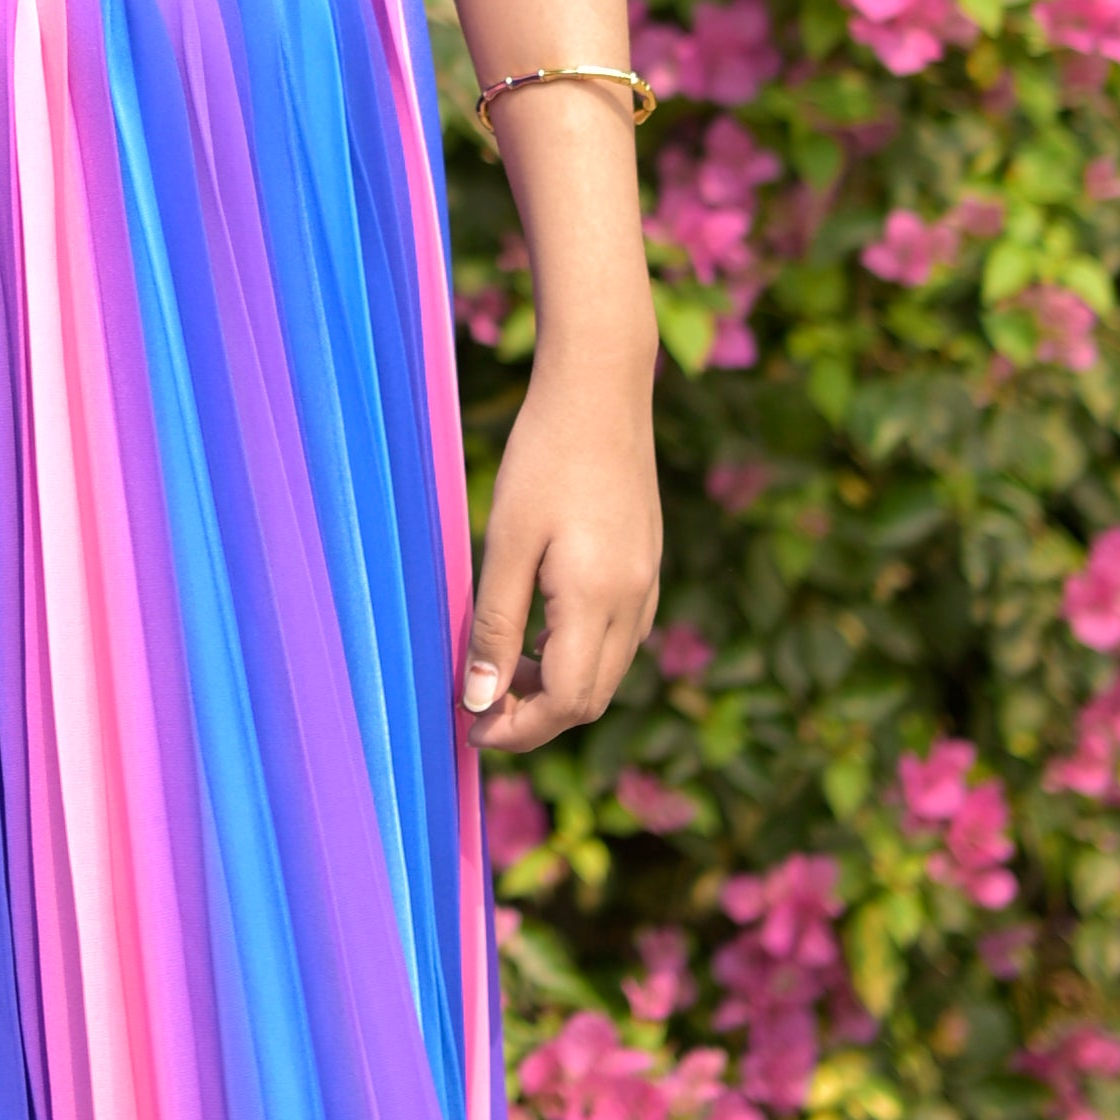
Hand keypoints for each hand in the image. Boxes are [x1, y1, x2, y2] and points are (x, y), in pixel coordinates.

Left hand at [459, 354, 661, 750]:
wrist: (601, 389)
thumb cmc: (544, 456)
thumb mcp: (506, 543)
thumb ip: (496, 625)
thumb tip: (480, 700)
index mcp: (600, 598)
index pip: (568, 702)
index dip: (519, 729)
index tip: (470, 729)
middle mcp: (637, 600)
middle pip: (593, 697)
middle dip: (537, 718)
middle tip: (479, 708)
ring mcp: (648, 583)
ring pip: (609, 670)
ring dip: (557, 686)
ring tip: (501, 668)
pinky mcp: (648, 565)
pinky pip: (619, 637)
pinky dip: (578, 653)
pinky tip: (538, 630)